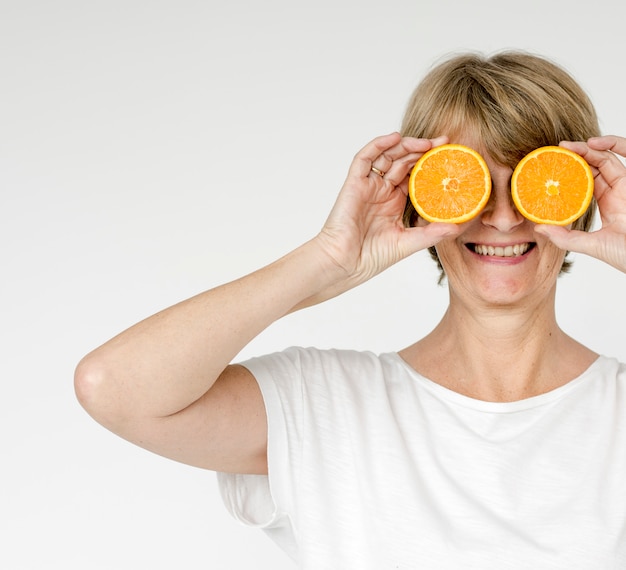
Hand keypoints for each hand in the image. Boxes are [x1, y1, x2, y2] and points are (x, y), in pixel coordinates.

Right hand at [315, 132, 459, 288]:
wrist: (345, 264)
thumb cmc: (370, 257)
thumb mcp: (408, 243)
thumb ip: (430, 233)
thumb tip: (456, 227)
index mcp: (394, 202)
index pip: (414, 175)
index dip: (429, 164)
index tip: (448, 157)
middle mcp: (381, 191)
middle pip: (402, 161)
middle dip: (422, 150)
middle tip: (442, 143)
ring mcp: (368, 186)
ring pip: (386, 155)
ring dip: (405, 145)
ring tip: (426, 142)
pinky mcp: (354, 183)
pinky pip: (364, 158)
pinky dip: (378, 145)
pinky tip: (394, 137)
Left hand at [534, 135, 625, 272]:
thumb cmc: (625, 254)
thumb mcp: (591, 245)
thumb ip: (566, 238)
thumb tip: (538, 228)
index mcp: (607, 205)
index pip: (585, 183)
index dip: (570, 174)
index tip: (550, 168)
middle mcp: (616, 193)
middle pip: (595, 167)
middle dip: (575, 156)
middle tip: (555, 151)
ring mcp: (625, 185)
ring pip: (605, 158)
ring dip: (586, 148)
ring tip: (565, 146)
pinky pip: (623, 154)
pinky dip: (611, 144)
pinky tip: (590, 144)